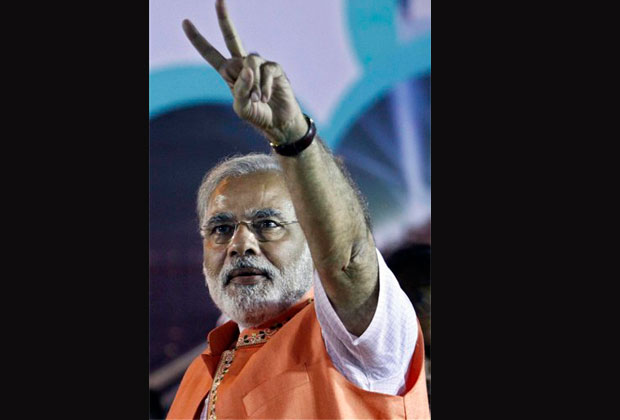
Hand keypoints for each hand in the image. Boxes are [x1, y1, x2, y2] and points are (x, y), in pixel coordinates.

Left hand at [182, 0, 307, 143]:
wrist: (280, 123)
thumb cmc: (258, 116)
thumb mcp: (241, 107)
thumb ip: (240, 90)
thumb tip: (247, 68)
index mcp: (229, 74)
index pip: (211, 54)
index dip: (198, 40)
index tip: (185, 22)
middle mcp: (243, 65)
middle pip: (232, 37)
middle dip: (224, 19)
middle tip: (219, 0)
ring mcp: (259, 65)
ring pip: (250, 61)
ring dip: (253, 83)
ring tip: (258, 100)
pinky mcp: (275, 69)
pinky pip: (266, 70)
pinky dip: (264, 86)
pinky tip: (265, 97)